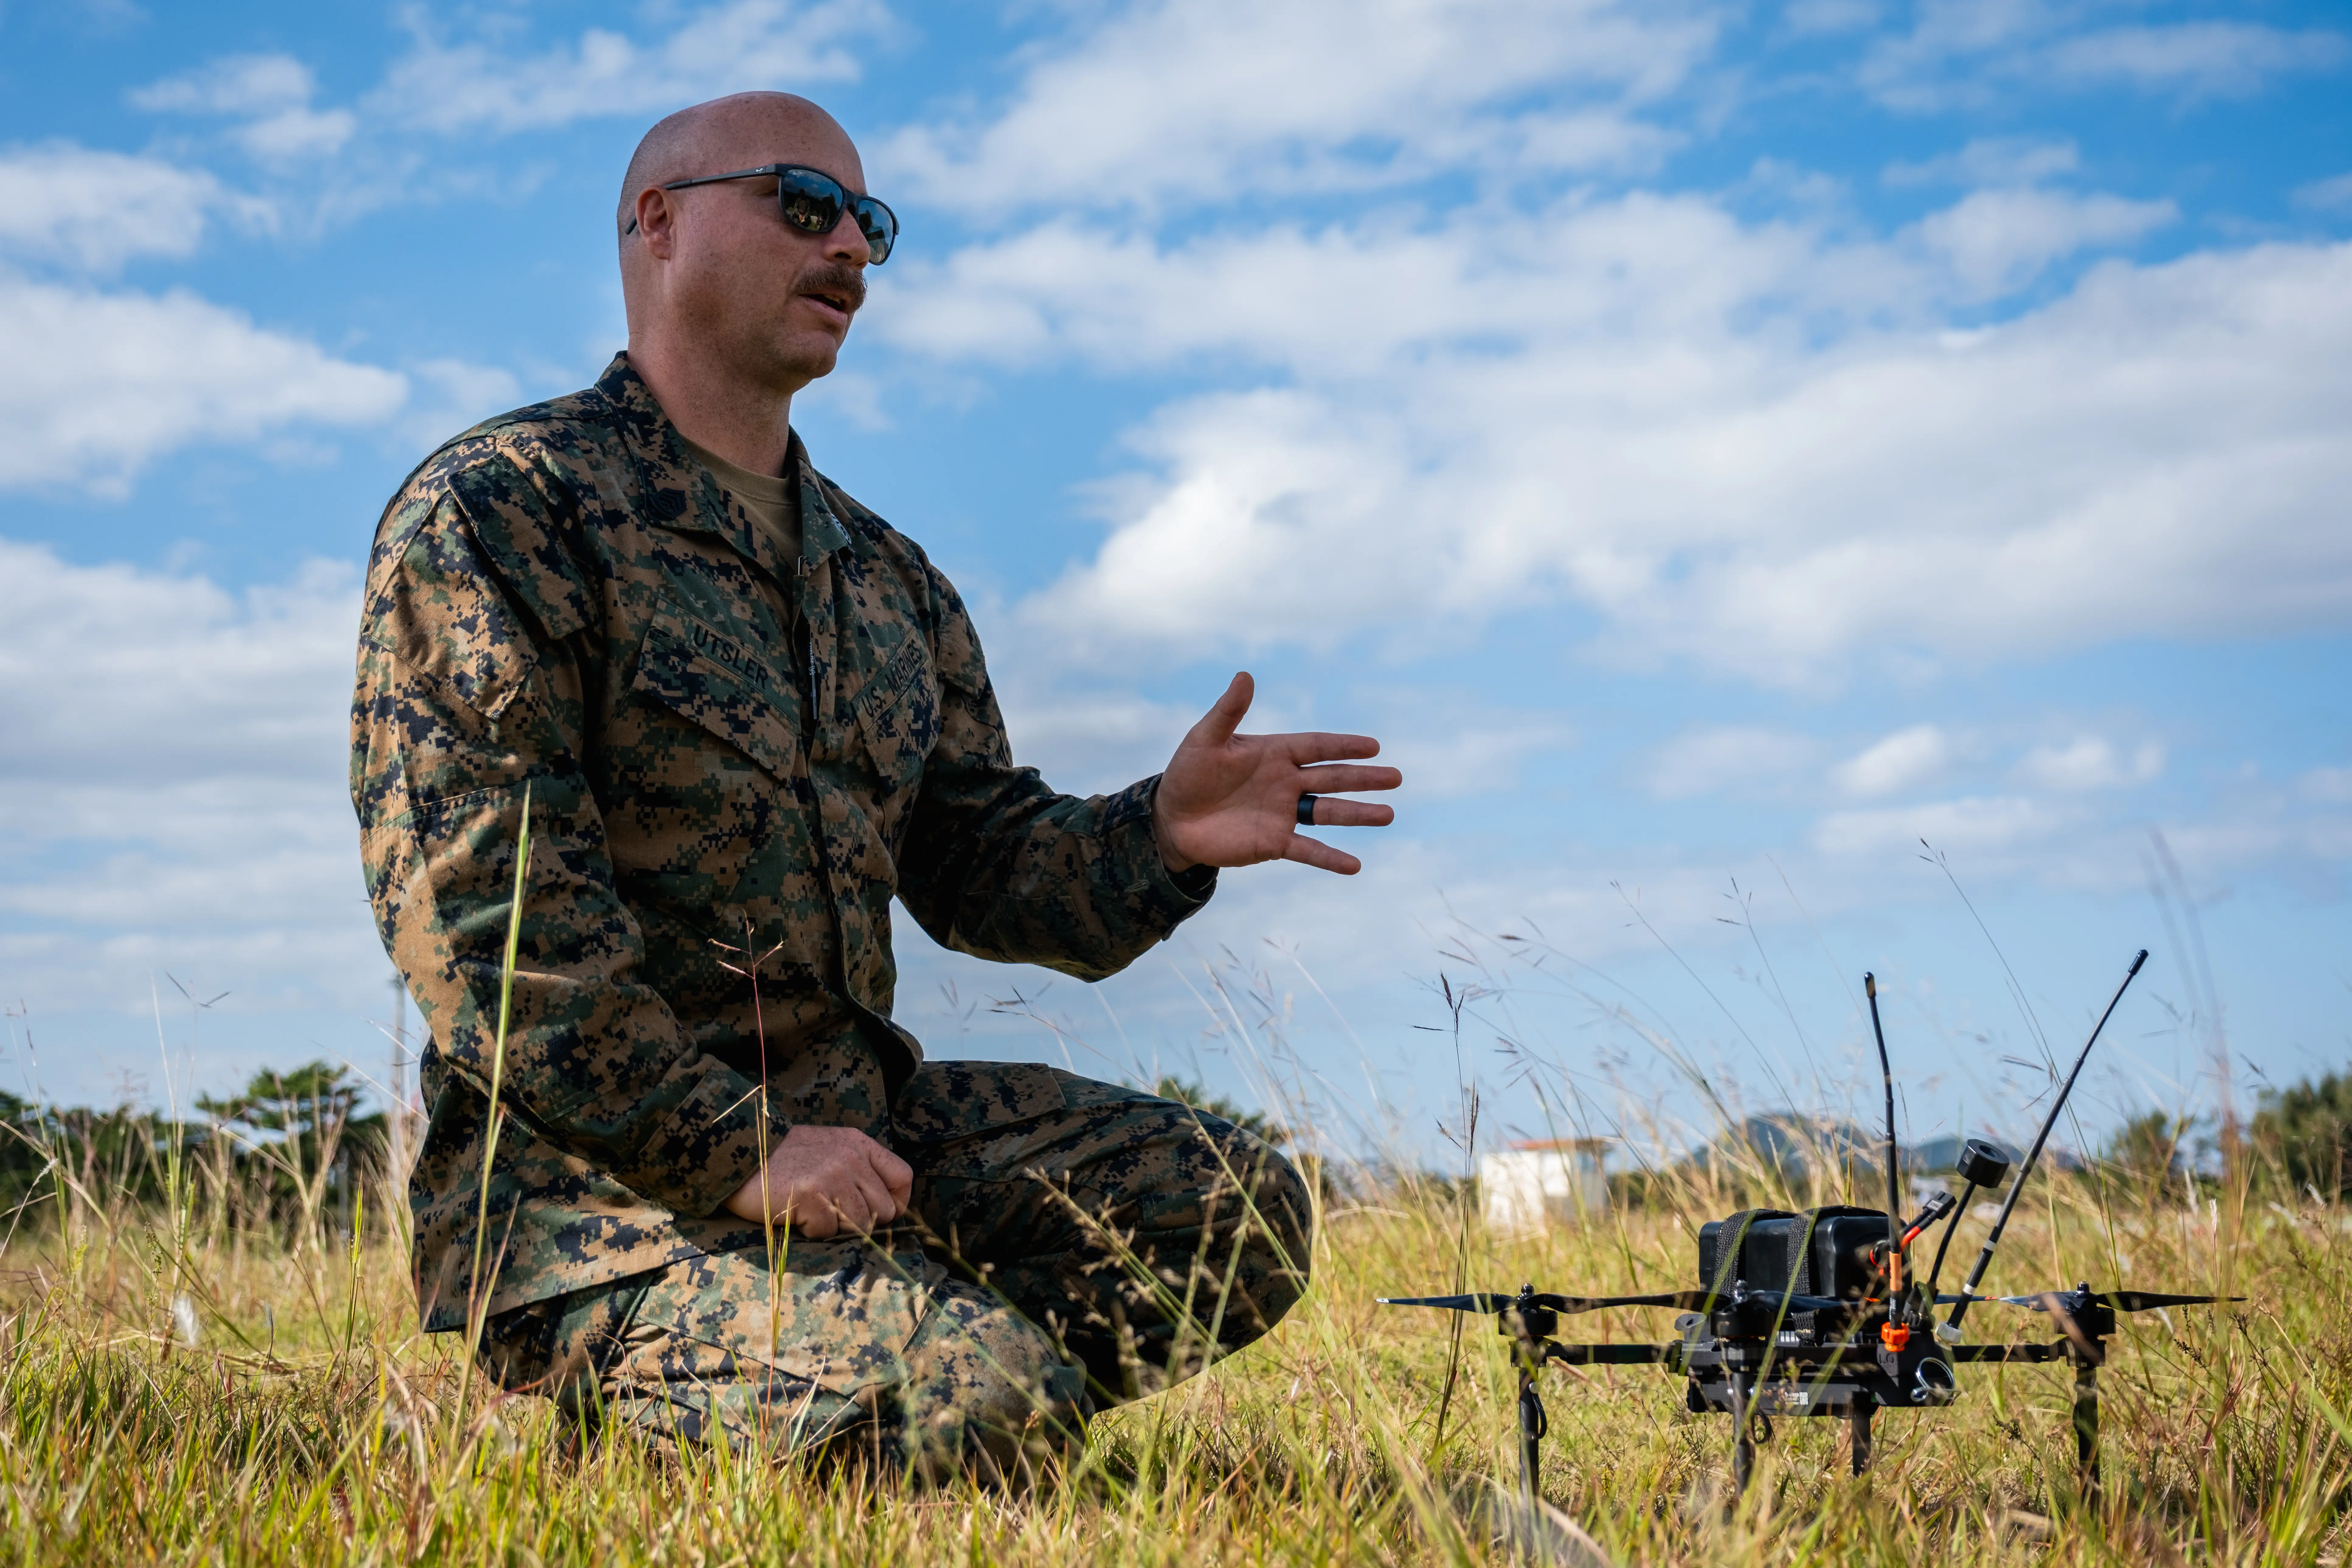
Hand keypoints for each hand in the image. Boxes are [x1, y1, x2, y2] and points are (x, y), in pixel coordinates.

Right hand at [721, 1125, 912, 1238]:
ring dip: (836, 1227)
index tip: (880, 1215)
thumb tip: (885, 1205)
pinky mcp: (812, 1196)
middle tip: (832, 1214)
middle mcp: (851, 1157)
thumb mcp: (826, 1148)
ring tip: (812, 1211)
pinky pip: (829, 1231)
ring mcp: (833, 1175)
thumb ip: (856, 1167)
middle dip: (862, 1220)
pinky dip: (812, 1231)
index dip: (897, 1203)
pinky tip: (796, 1214)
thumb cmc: (781, 1158)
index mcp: (857, 1143)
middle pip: (884, 1209)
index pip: (903, 1176)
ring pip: (860, 1224)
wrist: (738, 1156)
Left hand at [1151, 672, 1401, 875]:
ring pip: (1328, 813)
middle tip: (1396, 777)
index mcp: (1275, 753)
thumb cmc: (1187, 774)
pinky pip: (1308, 850)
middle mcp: (1286, 782)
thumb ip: (1228, 711)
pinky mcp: (1274, 843)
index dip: (1345, 745)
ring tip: (1388, 814)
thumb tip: (1244, 675)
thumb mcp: (1205, 739)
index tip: (1374, 746)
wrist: (1171, 820)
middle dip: (1364, 778)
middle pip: (1332, 778)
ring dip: (1358, 815)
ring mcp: (1283, 814)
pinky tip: (1355, 865)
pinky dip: (1330, 858)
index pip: (1318, 746)